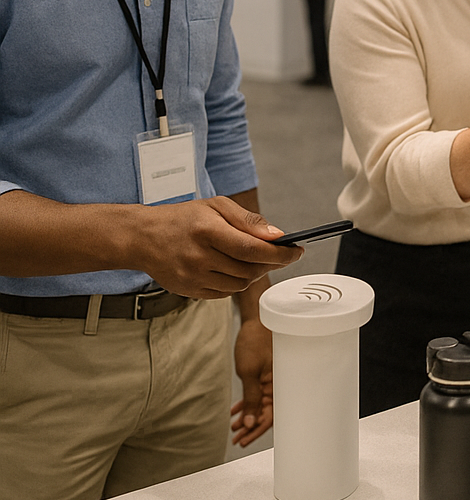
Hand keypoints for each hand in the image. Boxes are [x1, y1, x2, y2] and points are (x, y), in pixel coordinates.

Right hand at [128, 197, 302, 299]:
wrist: (142, 237)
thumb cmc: (183, 218)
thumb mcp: (216, 206)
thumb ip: (248, 220)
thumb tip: (277, 236)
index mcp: (207, 231)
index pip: (252, 248)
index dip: (280, 253)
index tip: (298, 251)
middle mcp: (199, 257)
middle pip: (249, 269)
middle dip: (272, 263)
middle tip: (282, 255)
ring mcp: (193, 277)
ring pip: (240, 284)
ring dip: (256, 273)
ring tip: (256, 259)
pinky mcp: (189, 291)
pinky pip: (225, 293)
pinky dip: (237, 282)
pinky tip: (236, 269)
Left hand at [230, 317, 273, 445]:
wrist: (258, 320)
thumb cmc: (256, 341)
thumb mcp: (249, 372)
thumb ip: (251, 399)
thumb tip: (250, 422)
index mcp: (280, 386)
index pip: (271, 416)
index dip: (257, 431)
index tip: (244, 440)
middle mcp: (279, 385)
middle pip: (267, 414)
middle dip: (251, 427)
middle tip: (237, 438)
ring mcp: (272, 380)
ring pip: (262, 405)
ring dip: (249, 417)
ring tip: (235, 427)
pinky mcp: (266, 375)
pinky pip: (258, 395)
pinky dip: (248, 404)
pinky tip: (237, 410)